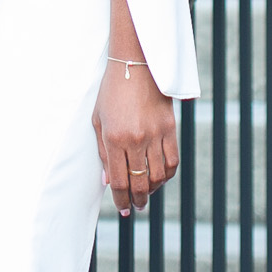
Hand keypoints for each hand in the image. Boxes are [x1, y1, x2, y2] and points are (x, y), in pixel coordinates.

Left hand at [93, 59, 178, 216]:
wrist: (135, 63)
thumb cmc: (111, 92)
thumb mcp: (99, 121)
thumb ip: (103, 153)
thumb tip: (108, 182)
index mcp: (114, 138)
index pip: (119, 181)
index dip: (120, 200)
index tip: (122, 208)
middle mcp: (136, 139)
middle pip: (140, 183)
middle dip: (137, 200)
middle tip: (136, 206)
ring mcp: (155, 134)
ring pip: (158, 176)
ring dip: (153, 190)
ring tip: (147, 193)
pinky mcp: (170, 128)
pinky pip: (172, 161)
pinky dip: (167, 175)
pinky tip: (160, 177)